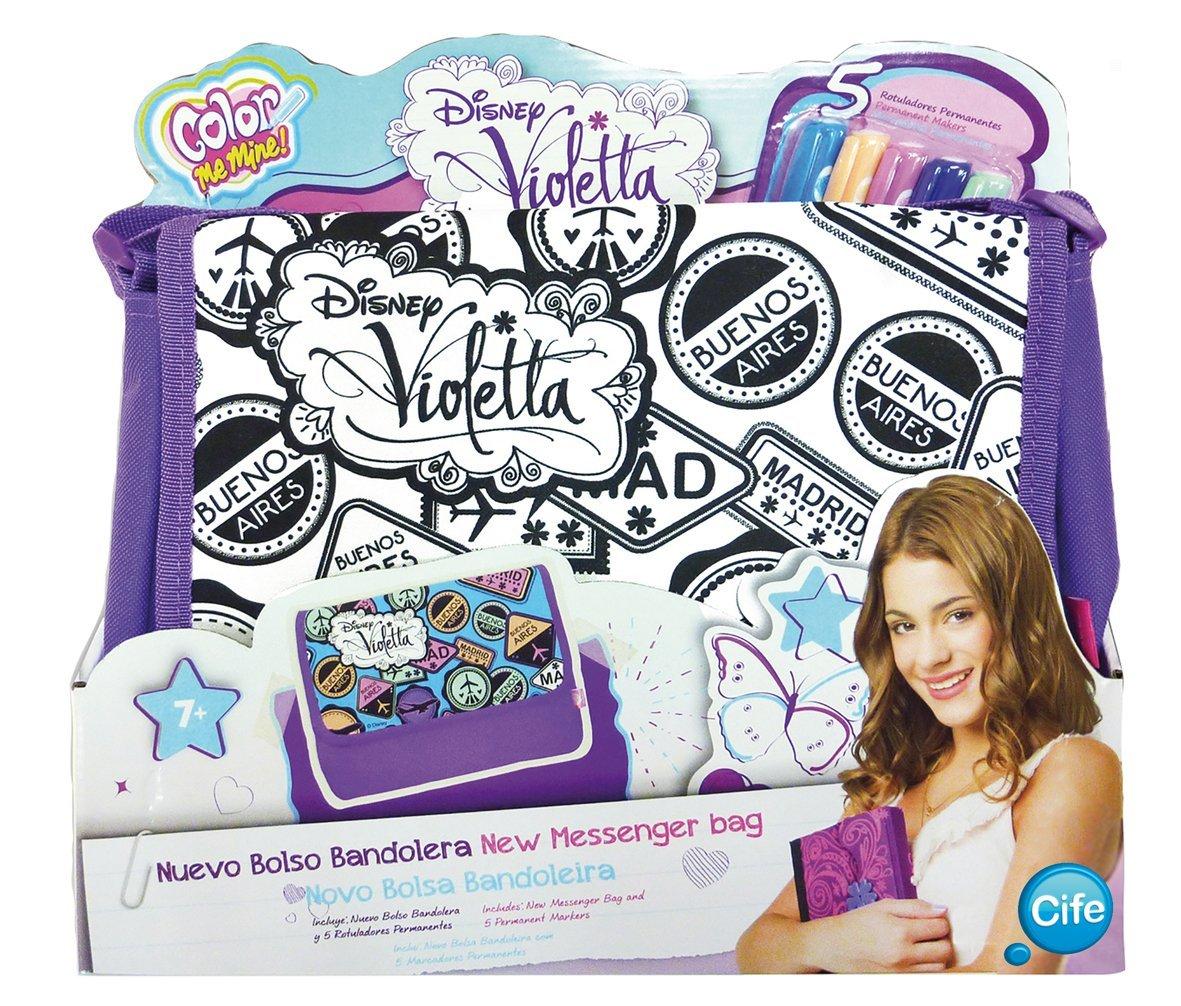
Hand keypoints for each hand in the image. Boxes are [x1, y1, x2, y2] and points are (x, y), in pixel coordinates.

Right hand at [813, 899, 952, 972]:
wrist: (834, 946)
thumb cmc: (858, 922)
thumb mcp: (884, 906)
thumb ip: (915, 906)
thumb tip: (942, 909)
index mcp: (899, 931)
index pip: (940, 927)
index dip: (941, 920)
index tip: (933, 918)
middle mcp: (903, 954)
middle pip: (945, 950)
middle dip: (943, 938)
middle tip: (931, 931)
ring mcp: (902, 972)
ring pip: (939, 967)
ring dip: (938, 955)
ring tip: (925, 945)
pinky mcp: (899, 981)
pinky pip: (926, 976)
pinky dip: (928, 966)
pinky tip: (917, 956)